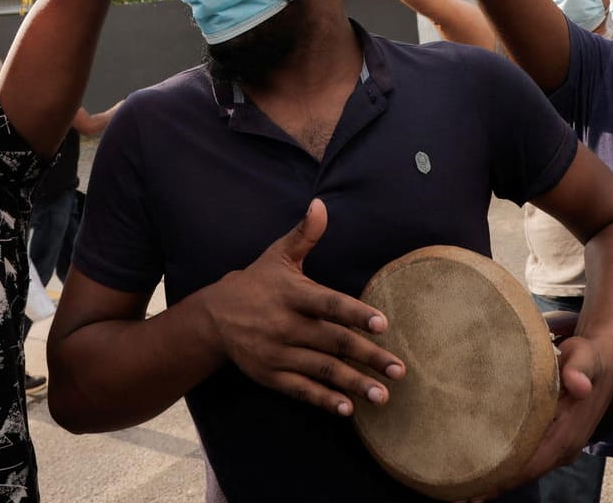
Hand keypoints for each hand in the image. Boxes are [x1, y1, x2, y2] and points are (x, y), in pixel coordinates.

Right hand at [199, 200, 402, 416]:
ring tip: (383, 395)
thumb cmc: (257, 282)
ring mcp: (276, 353)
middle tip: (399, 369)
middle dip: (367, 356)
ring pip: (321, 370)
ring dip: (353, 384)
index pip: (328, 304)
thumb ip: (304, 234)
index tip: (382, 323)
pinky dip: (324, 400)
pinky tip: (349, 408)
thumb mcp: (277, 255)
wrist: (213, 316)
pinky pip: (301, 390)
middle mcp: (284, 325)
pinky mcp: (270, 375)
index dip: (355, 313)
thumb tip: (320, 204)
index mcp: (292, 294)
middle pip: (332, 342)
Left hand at [479, 334, 612, 497]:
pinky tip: (485, 468)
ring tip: (464, 486)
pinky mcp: (554, 441)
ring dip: (498, 477)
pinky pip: (528, 459)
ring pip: (525, 469)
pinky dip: (507, 466)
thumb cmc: (588, 357)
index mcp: (568, 435)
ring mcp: (560, 447)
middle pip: (524, 473)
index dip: (502, 478)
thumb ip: (579, 370)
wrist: (602, 360)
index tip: (474, 488)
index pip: (530, 464)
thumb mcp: (584, 358)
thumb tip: (579, 385)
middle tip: (458, 493)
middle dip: (493, 484)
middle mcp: (564, 448)